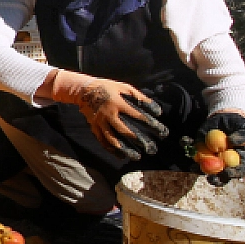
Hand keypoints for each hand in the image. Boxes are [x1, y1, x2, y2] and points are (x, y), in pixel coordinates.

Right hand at [42, 70, 168, 160]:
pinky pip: (102, 140)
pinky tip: (121, 155)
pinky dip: (111, 149)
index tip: (160, 129)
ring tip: (136, 156)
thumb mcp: (124, 87)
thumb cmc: (108, 88)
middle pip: (124, 129)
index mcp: (117, 102)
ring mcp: (100, 121)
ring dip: (124, 149)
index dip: (149, 122)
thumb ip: (139, 96)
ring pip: (112, 138)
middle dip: (138, 139)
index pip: (136, 114)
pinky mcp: (94, 127)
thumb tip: (155, 109)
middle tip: (150, 148)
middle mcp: (108, 114)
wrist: (84, 90)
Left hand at [191, 111, 244, 184]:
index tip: (227, 172)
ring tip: (194, 166)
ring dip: (198, 168)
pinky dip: (187, 145)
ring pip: (204, 166)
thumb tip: (233, 142)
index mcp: (240, 160)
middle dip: (215, 179)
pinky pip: (192, 150)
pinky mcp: (200, 149)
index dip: (233, 174)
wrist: (227, 116)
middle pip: (221, 174)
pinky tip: (185, 140)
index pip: (239, 171)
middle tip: (210, 178)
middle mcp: (225, 162)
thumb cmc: (240, 124)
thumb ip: (244, 136)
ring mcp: (211, 157)